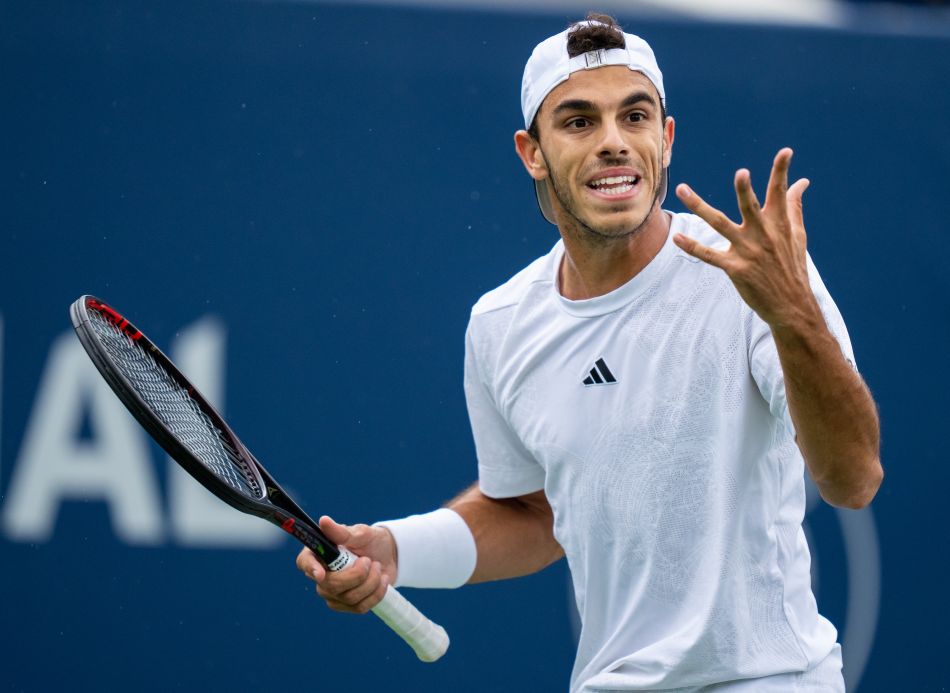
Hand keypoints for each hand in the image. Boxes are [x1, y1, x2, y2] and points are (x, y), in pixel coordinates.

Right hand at [295, 516, 397, 613]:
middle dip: (357, 575)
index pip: (304, 562)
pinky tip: (382, 580)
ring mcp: (333, 593)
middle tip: (369, 561)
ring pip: (349, 598)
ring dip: (371, 582)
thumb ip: (341, 532)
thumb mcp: (359, 533)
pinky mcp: (347, 605)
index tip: (321, 574)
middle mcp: (321, 576)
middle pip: (331, 586)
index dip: (311, 569)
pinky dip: (376, 593)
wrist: (388, 556)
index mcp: (318, 554)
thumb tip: (323, 521)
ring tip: (378, 567)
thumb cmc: (369, 541)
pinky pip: (360, 607)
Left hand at [672, 148, 818, 328]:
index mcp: (778, 224)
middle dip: (745, 190)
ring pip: (719, 224)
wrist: (791, 305)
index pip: (780, 193)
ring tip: (683, 190)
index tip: (786, 152)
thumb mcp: (797, 235)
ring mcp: (748, 251)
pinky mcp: (735, 268)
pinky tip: (676, 237)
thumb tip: (802, 181)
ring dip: (700, 207)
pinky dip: (692, 246)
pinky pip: (708, 255)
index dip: (782, 172)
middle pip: (750, 207)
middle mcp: (763, 235)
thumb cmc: (792, 266)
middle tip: (741, 172)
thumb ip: (794, 206)